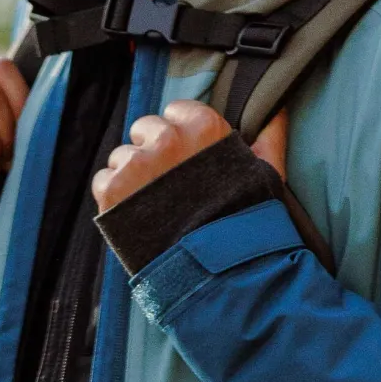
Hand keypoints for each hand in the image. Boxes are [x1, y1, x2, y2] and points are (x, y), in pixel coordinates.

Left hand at [91, 100, 287, 212]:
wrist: (216, 272)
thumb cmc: (243, 222)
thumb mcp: (265, 174)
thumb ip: (270, 137)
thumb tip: (278, 109)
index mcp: (203, 127)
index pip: (176, 111)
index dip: (178, 135)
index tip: (184, 157)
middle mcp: (168, 138)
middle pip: (144, 129)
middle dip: (151, 152)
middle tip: (167, 185)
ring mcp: (138, 163)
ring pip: (122, 156)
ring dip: (132, 177)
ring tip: (152, 207)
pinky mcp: (114, 190)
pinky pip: (103, 181)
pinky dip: (113, 198)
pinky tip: (134, 217)